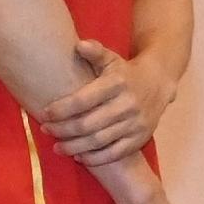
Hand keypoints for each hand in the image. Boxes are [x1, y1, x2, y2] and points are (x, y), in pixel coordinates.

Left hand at [36, 40, 167, 167]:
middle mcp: (128, 105)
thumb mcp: (111, 59)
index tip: (45, 114)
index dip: (61, 110)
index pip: (83, 100)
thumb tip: (80, 45)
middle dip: (62, 130)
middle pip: (87, 124)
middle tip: (46, 130)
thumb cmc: (125, 72)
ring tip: (57, 147)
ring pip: (98, 141)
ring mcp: (135, 124)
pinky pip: (115, 153)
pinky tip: (79, 157)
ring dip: (74, 147)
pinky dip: (95, 158)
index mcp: (117, 84)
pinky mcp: (140, 138)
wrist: (159, 83)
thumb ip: (95, 52)